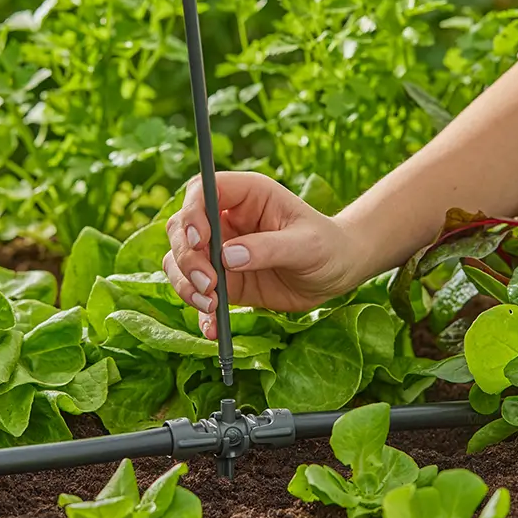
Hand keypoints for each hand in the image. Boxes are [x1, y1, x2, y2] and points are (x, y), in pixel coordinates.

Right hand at [163, 172, 362, 339]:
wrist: (336, 273)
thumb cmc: (327, 246)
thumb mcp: (305, 245)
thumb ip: (268, 248)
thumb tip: (228, 257)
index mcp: (246, 196)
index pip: (202, 190)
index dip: (192, 212)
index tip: (199, 241)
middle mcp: (226, 219)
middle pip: (182, 228)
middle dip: (187, 257)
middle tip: (208, 284)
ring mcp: (220, 250)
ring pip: (180, 260)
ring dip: (185, 284)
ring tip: (211, 304)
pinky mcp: (223, 280)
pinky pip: (197, 292)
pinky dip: (199, 311)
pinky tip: (211, 327)